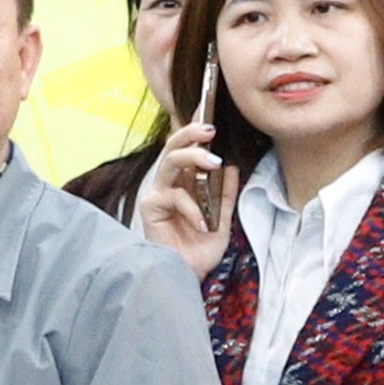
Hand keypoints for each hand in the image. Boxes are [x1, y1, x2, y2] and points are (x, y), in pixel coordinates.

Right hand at [129, 124, 228, 273]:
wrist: (188, 277)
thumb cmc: (200, 251)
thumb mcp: (222, 220)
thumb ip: (225, 195)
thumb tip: (232, 167)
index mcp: (186, 183)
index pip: (188, 149)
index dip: (194, 127)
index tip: (207, 107)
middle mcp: (169, 183)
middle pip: (173, 146)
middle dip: (191, 133)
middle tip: (210, 129)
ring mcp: (158, 193)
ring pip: (170, 161)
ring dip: (193, 157)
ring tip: (213, 162)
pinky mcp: (150, 207)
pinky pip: (173, 195)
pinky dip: (192, 207)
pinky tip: (202, 223)